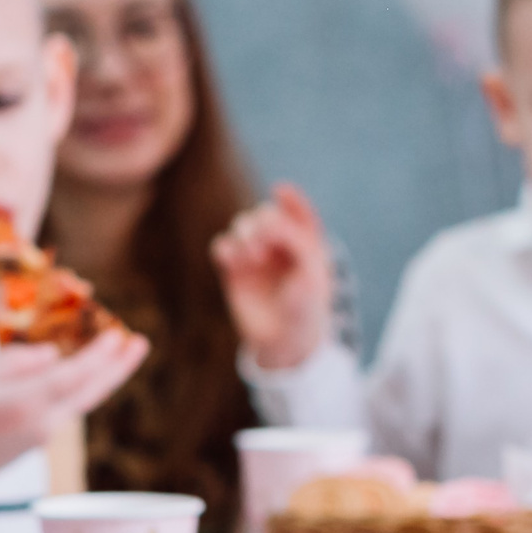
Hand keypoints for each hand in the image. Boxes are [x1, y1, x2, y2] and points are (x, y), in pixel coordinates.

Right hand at [0, 330, 150, 482]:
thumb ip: (15, 362)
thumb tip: (54, 355)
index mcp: (27, 405)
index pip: (75, 376)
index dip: (99, 355)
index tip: (118, 334)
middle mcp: (45, 422)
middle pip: (93, 392)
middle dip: (120, 367)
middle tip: (141, 342)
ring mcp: (45, 433)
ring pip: (85, 400)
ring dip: (106, 375)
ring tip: (122, 350)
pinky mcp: (39, 437)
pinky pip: (70, 406)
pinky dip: (85, 385)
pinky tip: (86, 371)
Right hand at [211, 182, 334, 369]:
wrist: (285, 342)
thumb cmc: (306, 307)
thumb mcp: (310, 271)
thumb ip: (294, 239)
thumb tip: (269, 217)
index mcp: (306, 243)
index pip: (298, 212)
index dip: (290, 199)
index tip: (280, 190)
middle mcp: (279, 245)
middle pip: (265, 215)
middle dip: (262, 223)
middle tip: (263, 244)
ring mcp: (255, 256)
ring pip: (242, 226)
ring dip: (244, 233)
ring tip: (252, 255)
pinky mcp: (234, 270)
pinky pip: (222, 246)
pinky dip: (225, 247)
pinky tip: (232, 260)